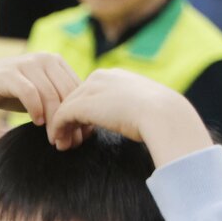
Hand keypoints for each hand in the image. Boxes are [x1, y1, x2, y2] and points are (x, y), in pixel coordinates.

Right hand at [0, 54, 78, 147]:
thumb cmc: (10, 94)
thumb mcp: (39, 97)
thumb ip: (59, 103)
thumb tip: (84, 128)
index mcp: (56, 62)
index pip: (77, 90)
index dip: (81, 115)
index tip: (79, 139)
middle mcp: (45, 59)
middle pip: (66, 93)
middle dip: (69, 121)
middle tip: (67, 144)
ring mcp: (27, 63)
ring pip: (50, 95)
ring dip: (53, 120)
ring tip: (53, 139)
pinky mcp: (9, 74)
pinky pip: (30, 92)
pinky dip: (36, 109)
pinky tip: (36, 123)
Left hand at [47, 69, 201, 157]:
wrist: (164, 115)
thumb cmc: (161, 116)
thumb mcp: (142, 105)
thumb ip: (127, 107)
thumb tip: (124, 118)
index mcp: (116, 76)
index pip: (90, 93)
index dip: (84, 113)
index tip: (84, 131)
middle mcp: (100, 77)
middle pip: (74, 99)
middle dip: (69, 120)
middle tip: (67, 139)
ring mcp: (90, 88)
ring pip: (65, 108)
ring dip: (61, 127)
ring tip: (62, 144)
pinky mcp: (82, 104)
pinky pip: (60, 117)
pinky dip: (57, 131)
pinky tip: (59, 143)